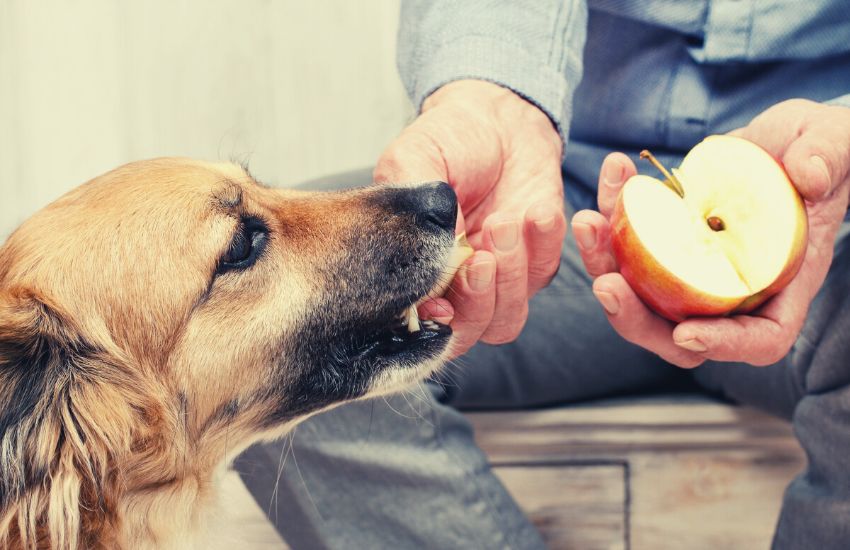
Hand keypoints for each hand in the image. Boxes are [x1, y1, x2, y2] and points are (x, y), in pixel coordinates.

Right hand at [375, 80, 565, 355]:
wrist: (497, 117)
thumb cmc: (446, 139)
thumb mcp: (411, 162)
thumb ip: (413, 213)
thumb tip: (436, 262)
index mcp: (414, 271)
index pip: (418, 324)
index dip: (431, 325)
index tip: (441, 304)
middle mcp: (454, 286)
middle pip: (467, 333)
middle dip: (476, 300)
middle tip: (482, 257)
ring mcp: (498, 279)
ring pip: (507, 319)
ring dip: (510, 277)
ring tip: (506, 221)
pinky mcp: (537, 261)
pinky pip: (544, 274)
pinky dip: (544, 246)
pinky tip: (538, 211)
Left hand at [572, 99, 849, 367]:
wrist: (784, 140)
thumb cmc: (822, 150)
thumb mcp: (836, 144)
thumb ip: (828, 158)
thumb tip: (809, 176)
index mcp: (780, 283)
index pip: (758, 339)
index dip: (722, 346)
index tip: (686, 334)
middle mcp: (729, 288)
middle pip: (677, 332)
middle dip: (635, 317)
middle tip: (605, 284)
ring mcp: (690, 268)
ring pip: (638, 292)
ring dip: (604, 262)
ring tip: (588, 223)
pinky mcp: (663, 241)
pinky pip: (627, 244)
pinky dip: (611, 215)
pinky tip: (613, 173)